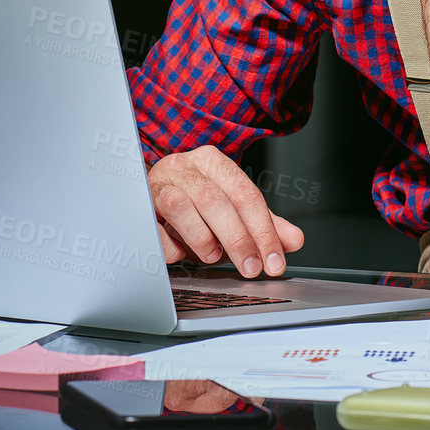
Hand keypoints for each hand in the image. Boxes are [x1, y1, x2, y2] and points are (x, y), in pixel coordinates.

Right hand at [148, 145, 304, 275]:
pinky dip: (170, 246)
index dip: (263, 230)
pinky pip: (152, 229)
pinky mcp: (136, 205)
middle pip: (215, 200)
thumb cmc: (194, 199)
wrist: (148, 191)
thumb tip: (293, 240)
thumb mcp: (232, 207)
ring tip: (212, 255)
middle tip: (251, 268)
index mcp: (213, 162)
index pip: (245, 193)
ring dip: (202, 238)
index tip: (274, 261)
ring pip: (181, 207)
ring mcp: (157, 183)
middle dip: (238, 239)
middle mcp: (184, 167)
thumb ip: (263, 223)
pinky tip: (180, 253)